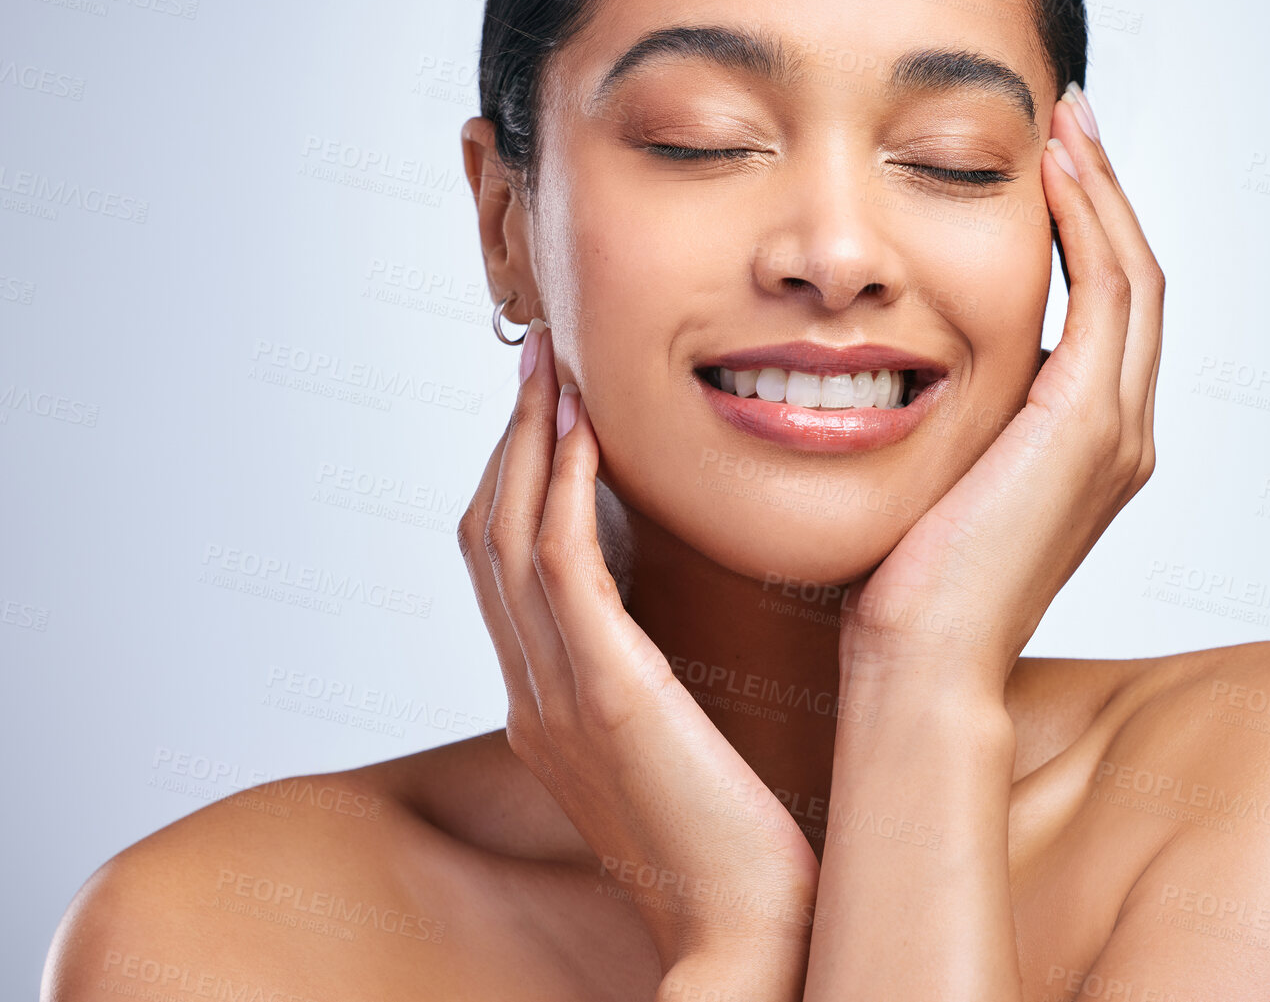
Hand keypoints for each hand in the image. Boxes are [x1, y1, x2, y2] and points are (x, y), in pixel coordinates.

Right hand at [458, 321, 818, 977]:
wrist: (750, 935)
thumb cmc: (738, 845)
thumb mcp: (680, 746)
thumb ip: (654, 681)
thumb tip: (677, 615)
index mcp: (546, 706)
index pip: (502, 568)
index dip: (516, 479)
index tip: (553, 409)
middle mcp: (532, 696)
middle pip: (487, 538)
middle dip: (510, 442)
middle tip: (541, 366)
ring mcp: (556, 698)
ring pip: (508, 538)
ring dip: (529, 444)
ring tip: (556, 374)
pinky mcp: (604, 698)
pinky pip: (560, 570)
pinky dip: (561, 491)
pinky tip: (588, 434)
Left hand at [839, 88, 1163, 695]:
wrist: (920, 658)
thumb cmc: (908, 579)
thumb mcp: (940, 472)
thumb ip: (959, 414)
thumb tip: (906, 354)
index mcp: (1090, 443)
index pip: (1107, 310)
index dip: (1090, 229)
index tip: (1052, 163)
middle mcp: (1122, 433)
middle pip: (1134, 280)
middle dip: (1105, 193)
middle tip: (1071, 119)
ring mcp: (1115, 431)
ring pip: (1132, 277)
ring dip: (1102, 193)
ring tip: (1066, 125)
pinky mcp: (1088, 426)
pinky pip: (1104, 296)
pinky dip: (1088, 227)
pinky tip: (1051, 175)